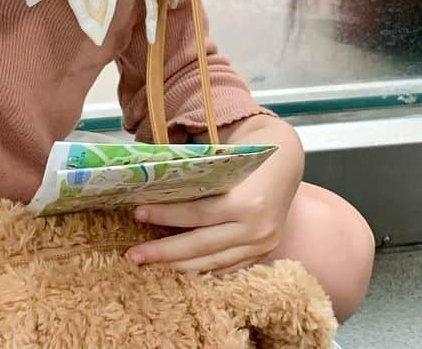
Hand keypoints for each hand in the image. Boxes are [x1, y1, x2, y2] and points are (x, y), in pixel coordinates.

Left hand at [127, 120, 302, 274]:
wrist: (289, 159)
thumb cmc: (254, 154)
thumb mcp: (230, 158)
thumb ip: (200, 175)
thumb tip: (156, 181)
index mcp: (248, 203)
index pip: (198, 214)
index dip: (166, 215)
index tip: (138, 212)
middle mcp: (256, 229)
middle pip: (200, 245)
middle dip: (162, 252)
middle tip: (132, 254)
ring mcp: (261, 245)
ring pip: (210, 263)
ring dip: (176, 265)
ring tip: (148, 263)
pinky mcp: (261, 254)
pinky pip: (225, 268)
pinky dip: (200, 268)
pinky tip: (177, 267)